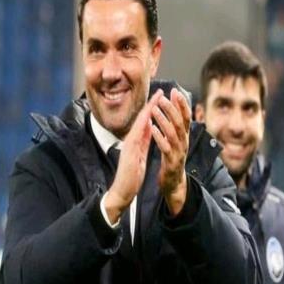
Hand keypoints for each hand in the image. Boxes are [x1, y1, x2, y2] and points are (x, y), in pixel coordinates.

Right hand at [104, 89, 162, 223]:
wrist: (122, 191)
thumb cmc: (130, 176)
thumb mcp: (140, 155)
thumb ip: (143, 142)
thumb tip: (148, 130)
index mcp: (135, 142)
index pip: (145, 123)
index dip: (153, 110)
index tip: (161, 99)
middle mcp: (131, 141)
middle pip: (142, 119)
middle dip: (151, 105)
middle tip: (160, 92)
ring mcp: (128, 145)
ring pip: (139, 124)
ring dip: (147, 111)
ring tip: (156, 99)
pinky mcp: (128, 152)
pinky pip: (135, 136)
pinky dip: (141, 126)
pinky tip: (147, 118)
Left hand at [151, 88, 190, 215]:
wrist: (174, 182)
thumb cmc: (172, 158)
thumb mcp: (176, 140)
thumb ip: (175, 126)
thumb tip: (174, 108)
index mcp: (184, 136)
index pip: (186, 116)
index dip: (181, 104)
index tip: (175, 91)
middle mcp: (184, 142)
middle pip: (180, 122)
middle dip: (172, 108)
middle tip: (163, 97)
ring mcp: (179, 152)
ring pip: (173, 133)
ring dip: (164, 120)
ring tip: (155, 109)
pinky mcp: (171, 162)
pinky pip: (165, 147)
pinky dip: (159, 137)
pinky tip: (152, 129)